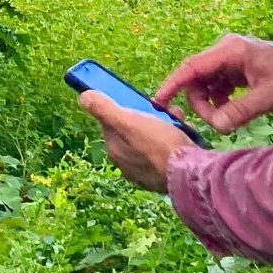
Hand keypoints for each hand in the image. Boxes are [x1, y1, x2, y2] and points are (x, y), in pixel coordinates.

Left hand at [77, 92, 192, 192]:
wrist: (189, 173)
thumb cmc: (158, 144)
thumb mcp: (128, 121)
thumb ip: (104, 109)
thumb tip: (83, 96)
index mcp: (115, 150)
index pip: (112, 122)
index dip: (125, 108)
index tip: (140, 100)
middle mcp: (127, 164)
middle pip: (134, 131)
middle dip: (148, 116)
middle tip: (163, 109)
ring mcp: (146, 172)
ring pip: (153, 140)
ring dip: (165, 126)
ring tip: (176, 119)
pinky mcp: (165, 176)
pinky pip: (167, 152)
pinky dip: (174, 141)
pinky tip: (185, 136)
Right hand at [152, 35, 272, 134]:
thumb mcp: (268, 97)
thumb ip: (240, 112)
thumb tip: (216, 126)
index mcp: (231, 50)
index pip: (193, 67)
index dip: (173, 84)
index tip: (158, 102)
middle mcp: (227, 50)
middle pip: (196, 77)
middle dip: (199, 102)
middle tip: (215, 123)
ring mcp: (231, 59)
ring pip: (204, 83)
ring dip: (209, 103)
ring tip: (227, 119)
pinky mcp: (236, 68)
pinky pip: (216, 85)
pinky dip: (219, 101)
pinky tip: (231, 112)